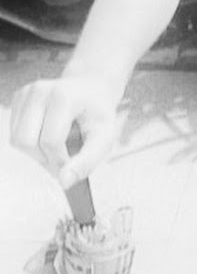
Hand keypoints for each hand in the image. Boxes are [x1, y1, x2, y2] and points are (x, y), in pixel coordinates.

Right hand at [9, 73, 120, 188]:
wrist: (93, 92)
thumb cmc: (98, 115)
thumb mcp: (104, 137)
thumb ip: (87, 161)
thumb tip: (64, 182)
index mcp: (64, 96)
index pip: (50, 140)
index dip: (60, 160)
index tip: (72, 163)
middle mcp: (41, 90)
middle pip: (26, 141)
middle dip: (44, 157)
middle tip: (63, 157)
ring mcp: (27, 93)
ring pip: (17, 140)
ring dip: (36, 152)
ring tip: (58, 145)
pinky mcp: (19, 99)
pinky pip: (14, 134)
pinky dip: (31, 143)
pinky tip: (48, 134)